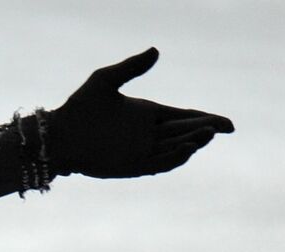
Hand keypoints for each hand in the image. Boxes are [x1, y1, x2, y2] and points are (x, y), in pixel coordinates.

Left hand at [49, 47, 234, 178]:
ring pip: (175, 149)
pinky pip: (159, 165)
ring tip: (206, 135)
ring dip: (192, 144)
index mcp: (147, 114)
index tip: (227, 124)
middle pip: (184, 133)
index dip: (206, 119)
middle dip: (204, 131)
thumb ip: (131, 67)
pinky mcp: (131, 167)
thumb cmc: (78, 107)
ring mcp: (141, 152)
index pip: (184, 116)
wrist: (58, 136)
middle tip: (221, 128)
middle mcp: (148, 134)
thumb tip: (156, 50)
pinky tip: (185, 149)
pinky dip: (174, 158)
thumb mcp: (105, 81)